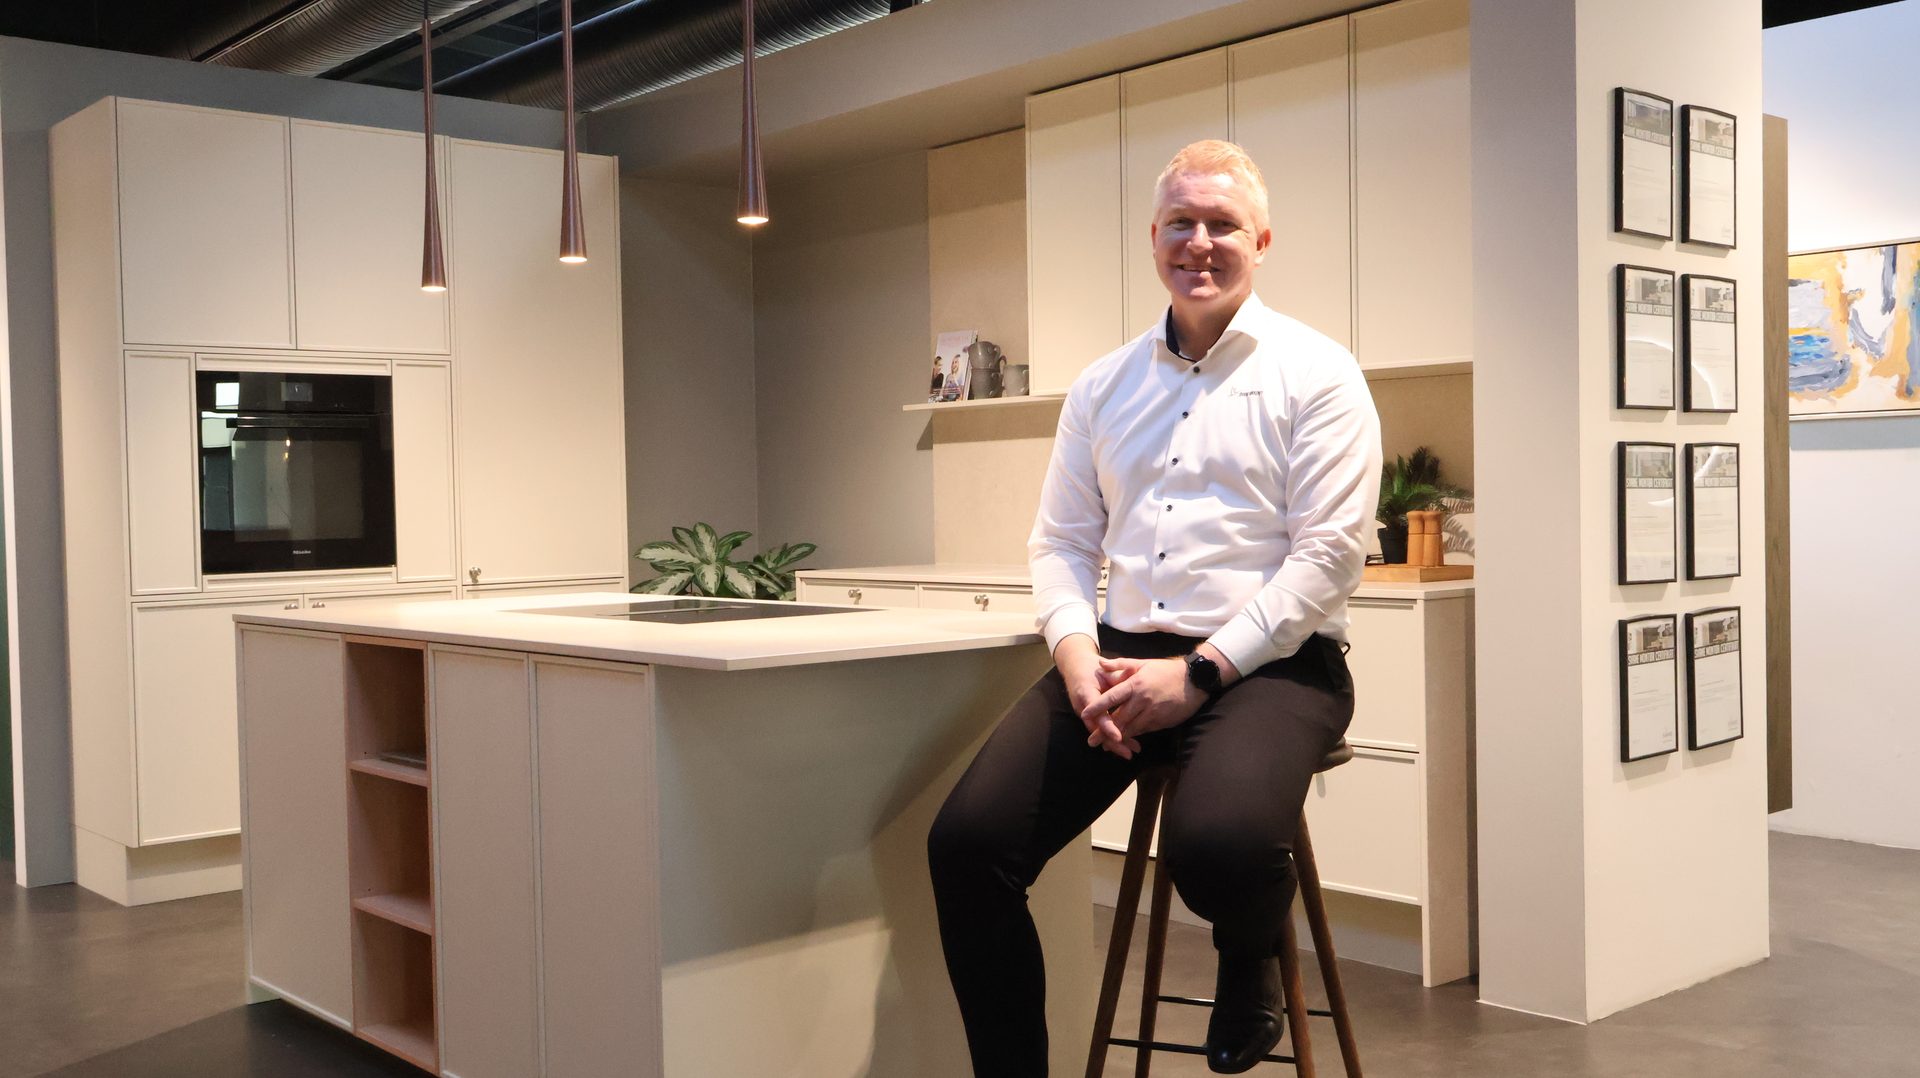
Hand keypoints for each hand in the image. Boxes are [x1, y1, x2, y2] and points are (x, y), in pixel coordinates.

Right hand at [1054, 635, 1140, 758]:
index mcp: (1086, 694)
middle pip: (1097, 730)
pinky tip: (1123, 744)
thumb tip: (1134, 675)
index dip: (1108, 727)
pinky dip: (1110, 737)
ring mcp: (1084, 714)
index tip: (1119, 737)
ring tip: (1130, 752)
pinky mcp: (1088, 716)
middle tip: (1129, 753)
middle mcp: (1083, 707)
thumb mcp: (1105, 668)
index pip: (1098, 714)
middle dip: (1112, 743)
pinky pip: (1099, 729)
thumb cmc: (1092, 666)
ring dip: (1113, 743)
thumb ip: (1118, 675)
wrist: (1075, 666)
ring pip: (1098, 732)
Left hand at [1080, 657, 1206, 745]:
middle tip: (1091, 741)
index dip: (1097, 707)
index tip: (1084, 715)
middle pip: (1118, 719)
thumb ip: (1120, 665)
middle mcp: (1142, 700)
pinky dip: (1133, 736)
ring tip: (1105, 746)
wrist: (1194, 681)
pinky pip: (1143, 731)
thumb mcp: (1143, 663)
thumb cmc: (1166, 670)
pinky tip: (1125, 741)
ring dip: (1117, 738)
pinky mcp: (1161, 721)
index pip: (1111, 698)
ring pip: (1131, 729)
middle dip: (1103, 732)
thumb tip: (1100, 663)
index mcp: (1135, 684)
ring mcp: (1152, 713)